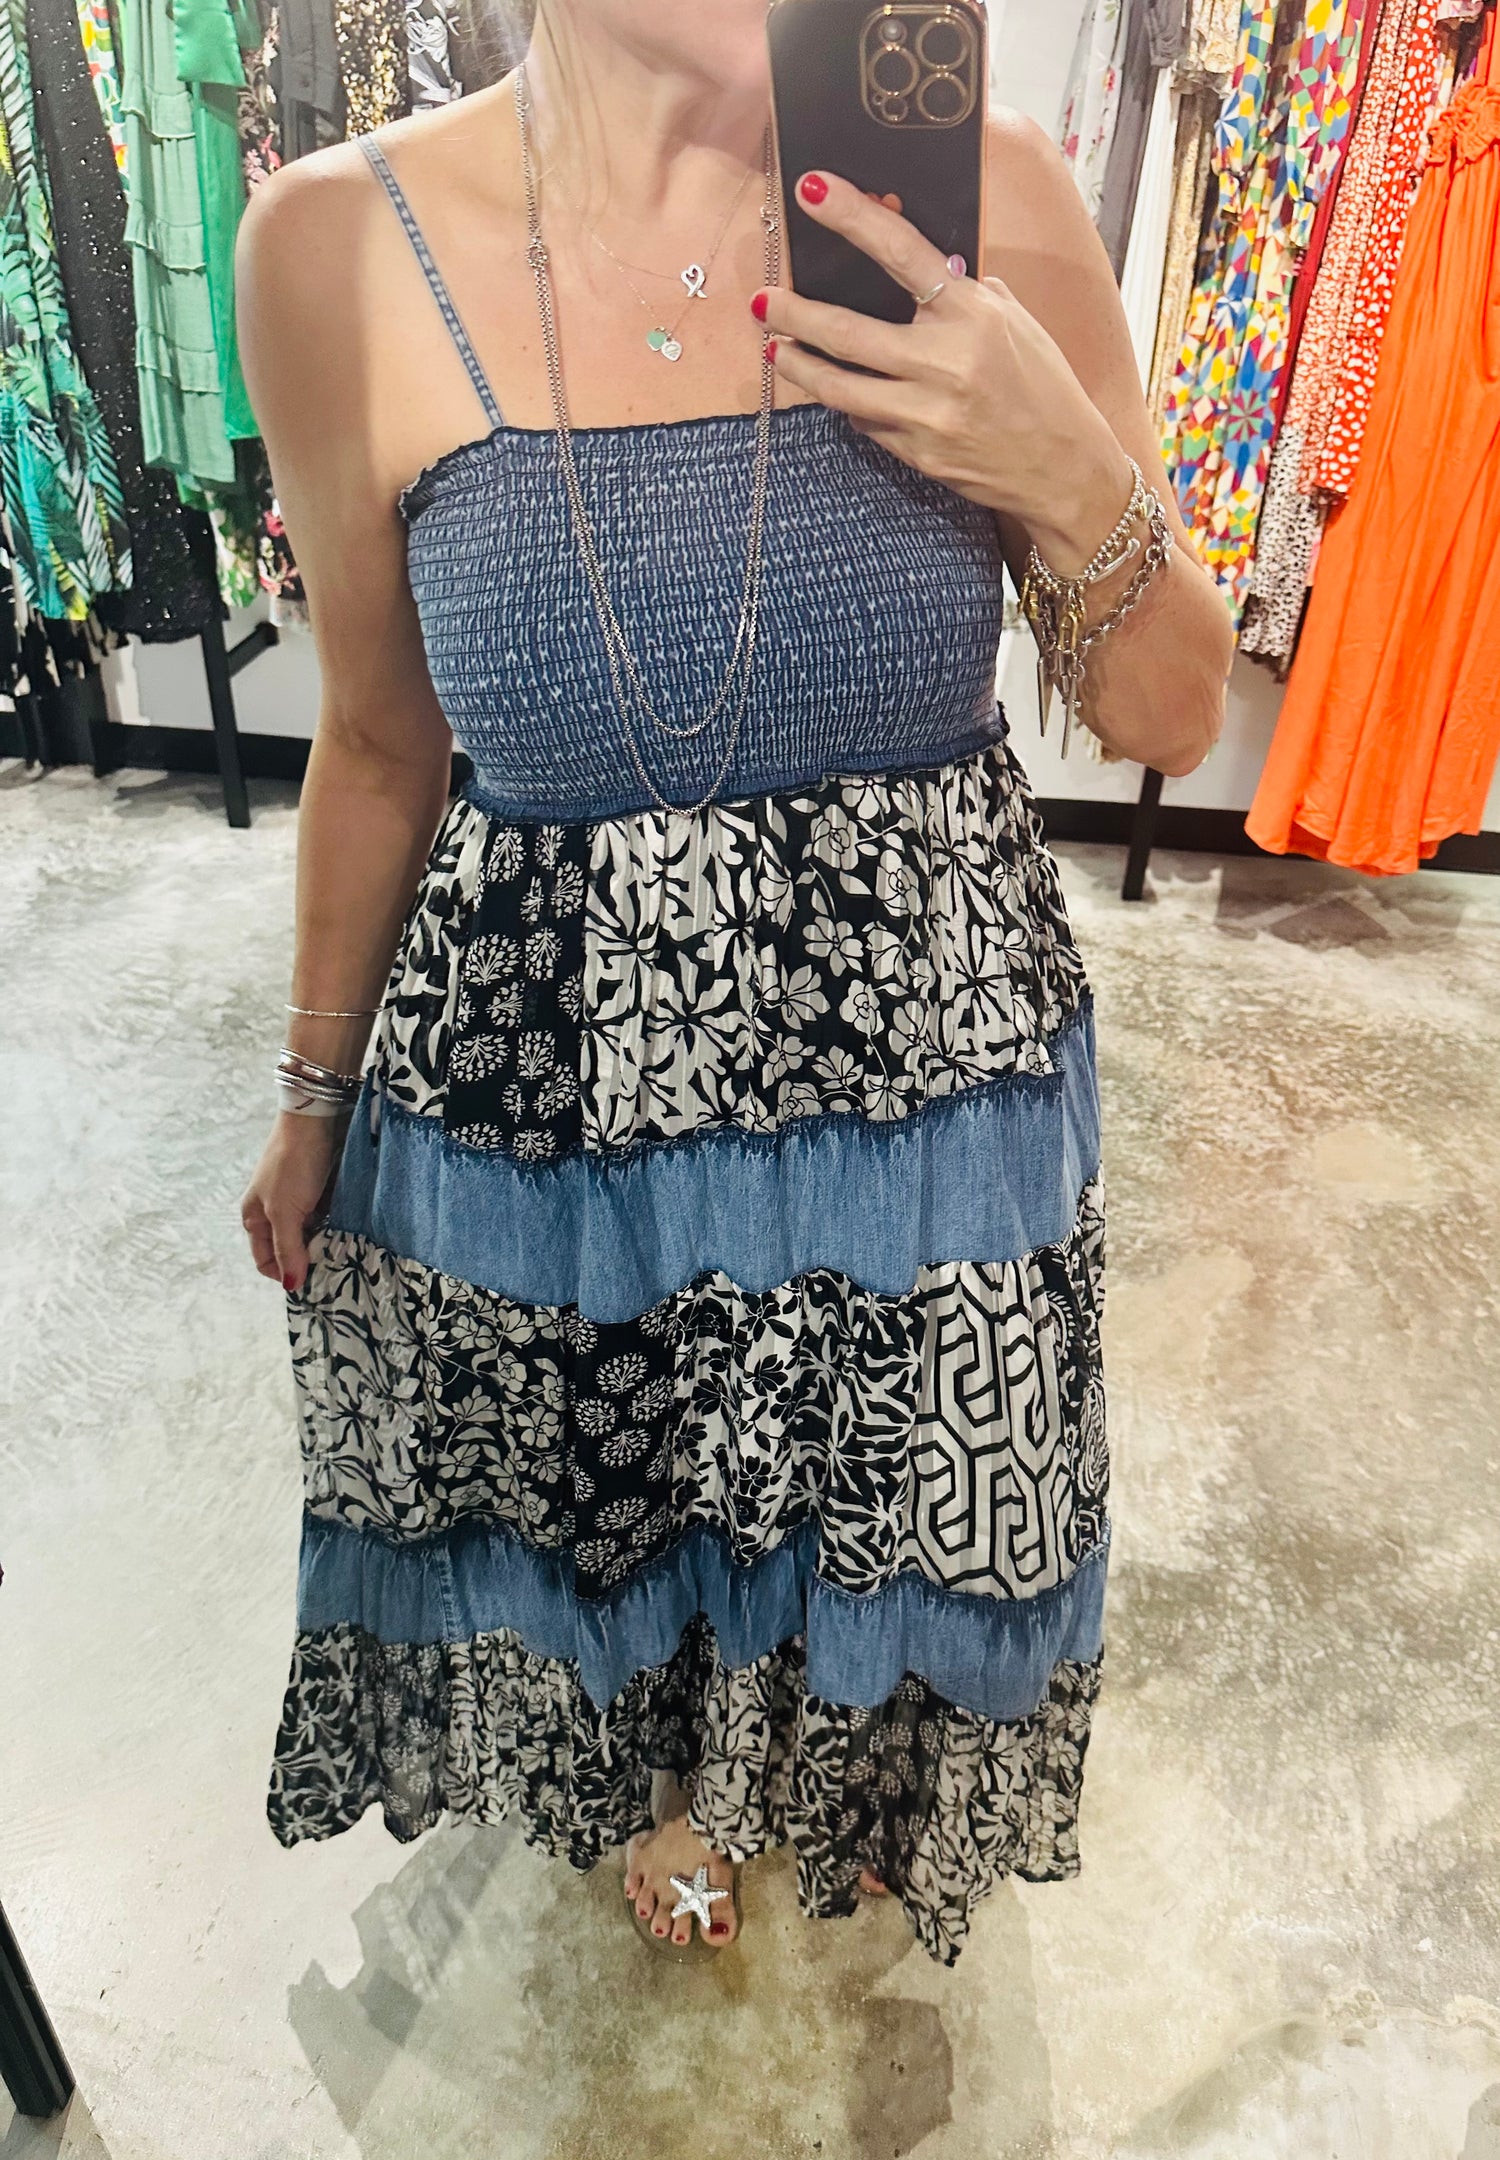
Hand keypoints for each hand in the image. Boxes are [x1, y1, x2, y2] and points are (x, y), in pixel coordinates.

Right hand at [240, 1112, 347, 1292]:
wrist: (317, 1117)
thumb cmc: (293, 1164)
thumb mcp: (285, 1211)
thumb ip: (288, 1248)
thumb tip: (291, 1285)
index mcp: (255, 1217)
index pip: (266, 1261)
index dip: (286, 1273)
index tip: (312, 1280)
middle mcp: (275, 1211)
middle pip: (292, 1249)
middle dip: (310, 1259)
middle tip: (334, 1267)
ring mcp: (300, 1200)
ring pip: (314, 1235)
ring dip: (328, 1243)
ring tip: (346, 1250)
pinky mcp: (322, 1190)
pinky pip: (330, 1218)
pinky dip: (339, 1225)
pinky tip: (352, 1230)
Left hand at [760, 171, 1134, 572]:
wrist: (1064, 467)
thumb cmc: (1042, 386)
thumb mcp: (1013, 322)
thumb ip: (963, 292)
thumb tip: (911, 259)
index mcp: (973, 314)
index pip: (902, 252)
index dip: (852, 217)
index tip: (812, 190)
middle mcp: (946, 362)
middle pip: (848, 330)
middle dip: (795, 313)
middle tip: (761, 299)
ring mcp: (927, 412)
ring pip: (840, 386)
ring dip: (799, 366)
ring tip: (774, 349)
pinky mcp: (917, 452)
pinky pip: (866, 422)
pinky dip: (848, 404)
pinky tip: (835, 391)